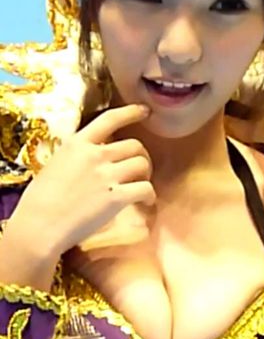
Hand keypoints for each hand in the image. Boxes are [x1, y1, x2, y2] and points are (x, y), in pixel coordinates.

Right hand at [12, 104, 155, 255]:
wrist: (39, 227)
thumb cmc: (39, 201)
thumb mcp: (54, 165)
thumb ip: (76, 158)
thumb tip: (88, 161)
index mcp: (77, 144)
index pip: (109, 119)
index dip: (131, 112)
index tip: (144, 111)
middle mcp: (95, 155)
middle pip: (134, 145)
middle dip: (140, 156)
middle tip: (139, 169)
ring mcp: (107, 175)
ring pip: (142, 164)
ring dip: (146, 175)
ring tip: (141, 186)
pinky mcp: (117, 197)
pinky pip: (145, 188)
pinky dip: (149, 195)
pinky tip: (145, 202)